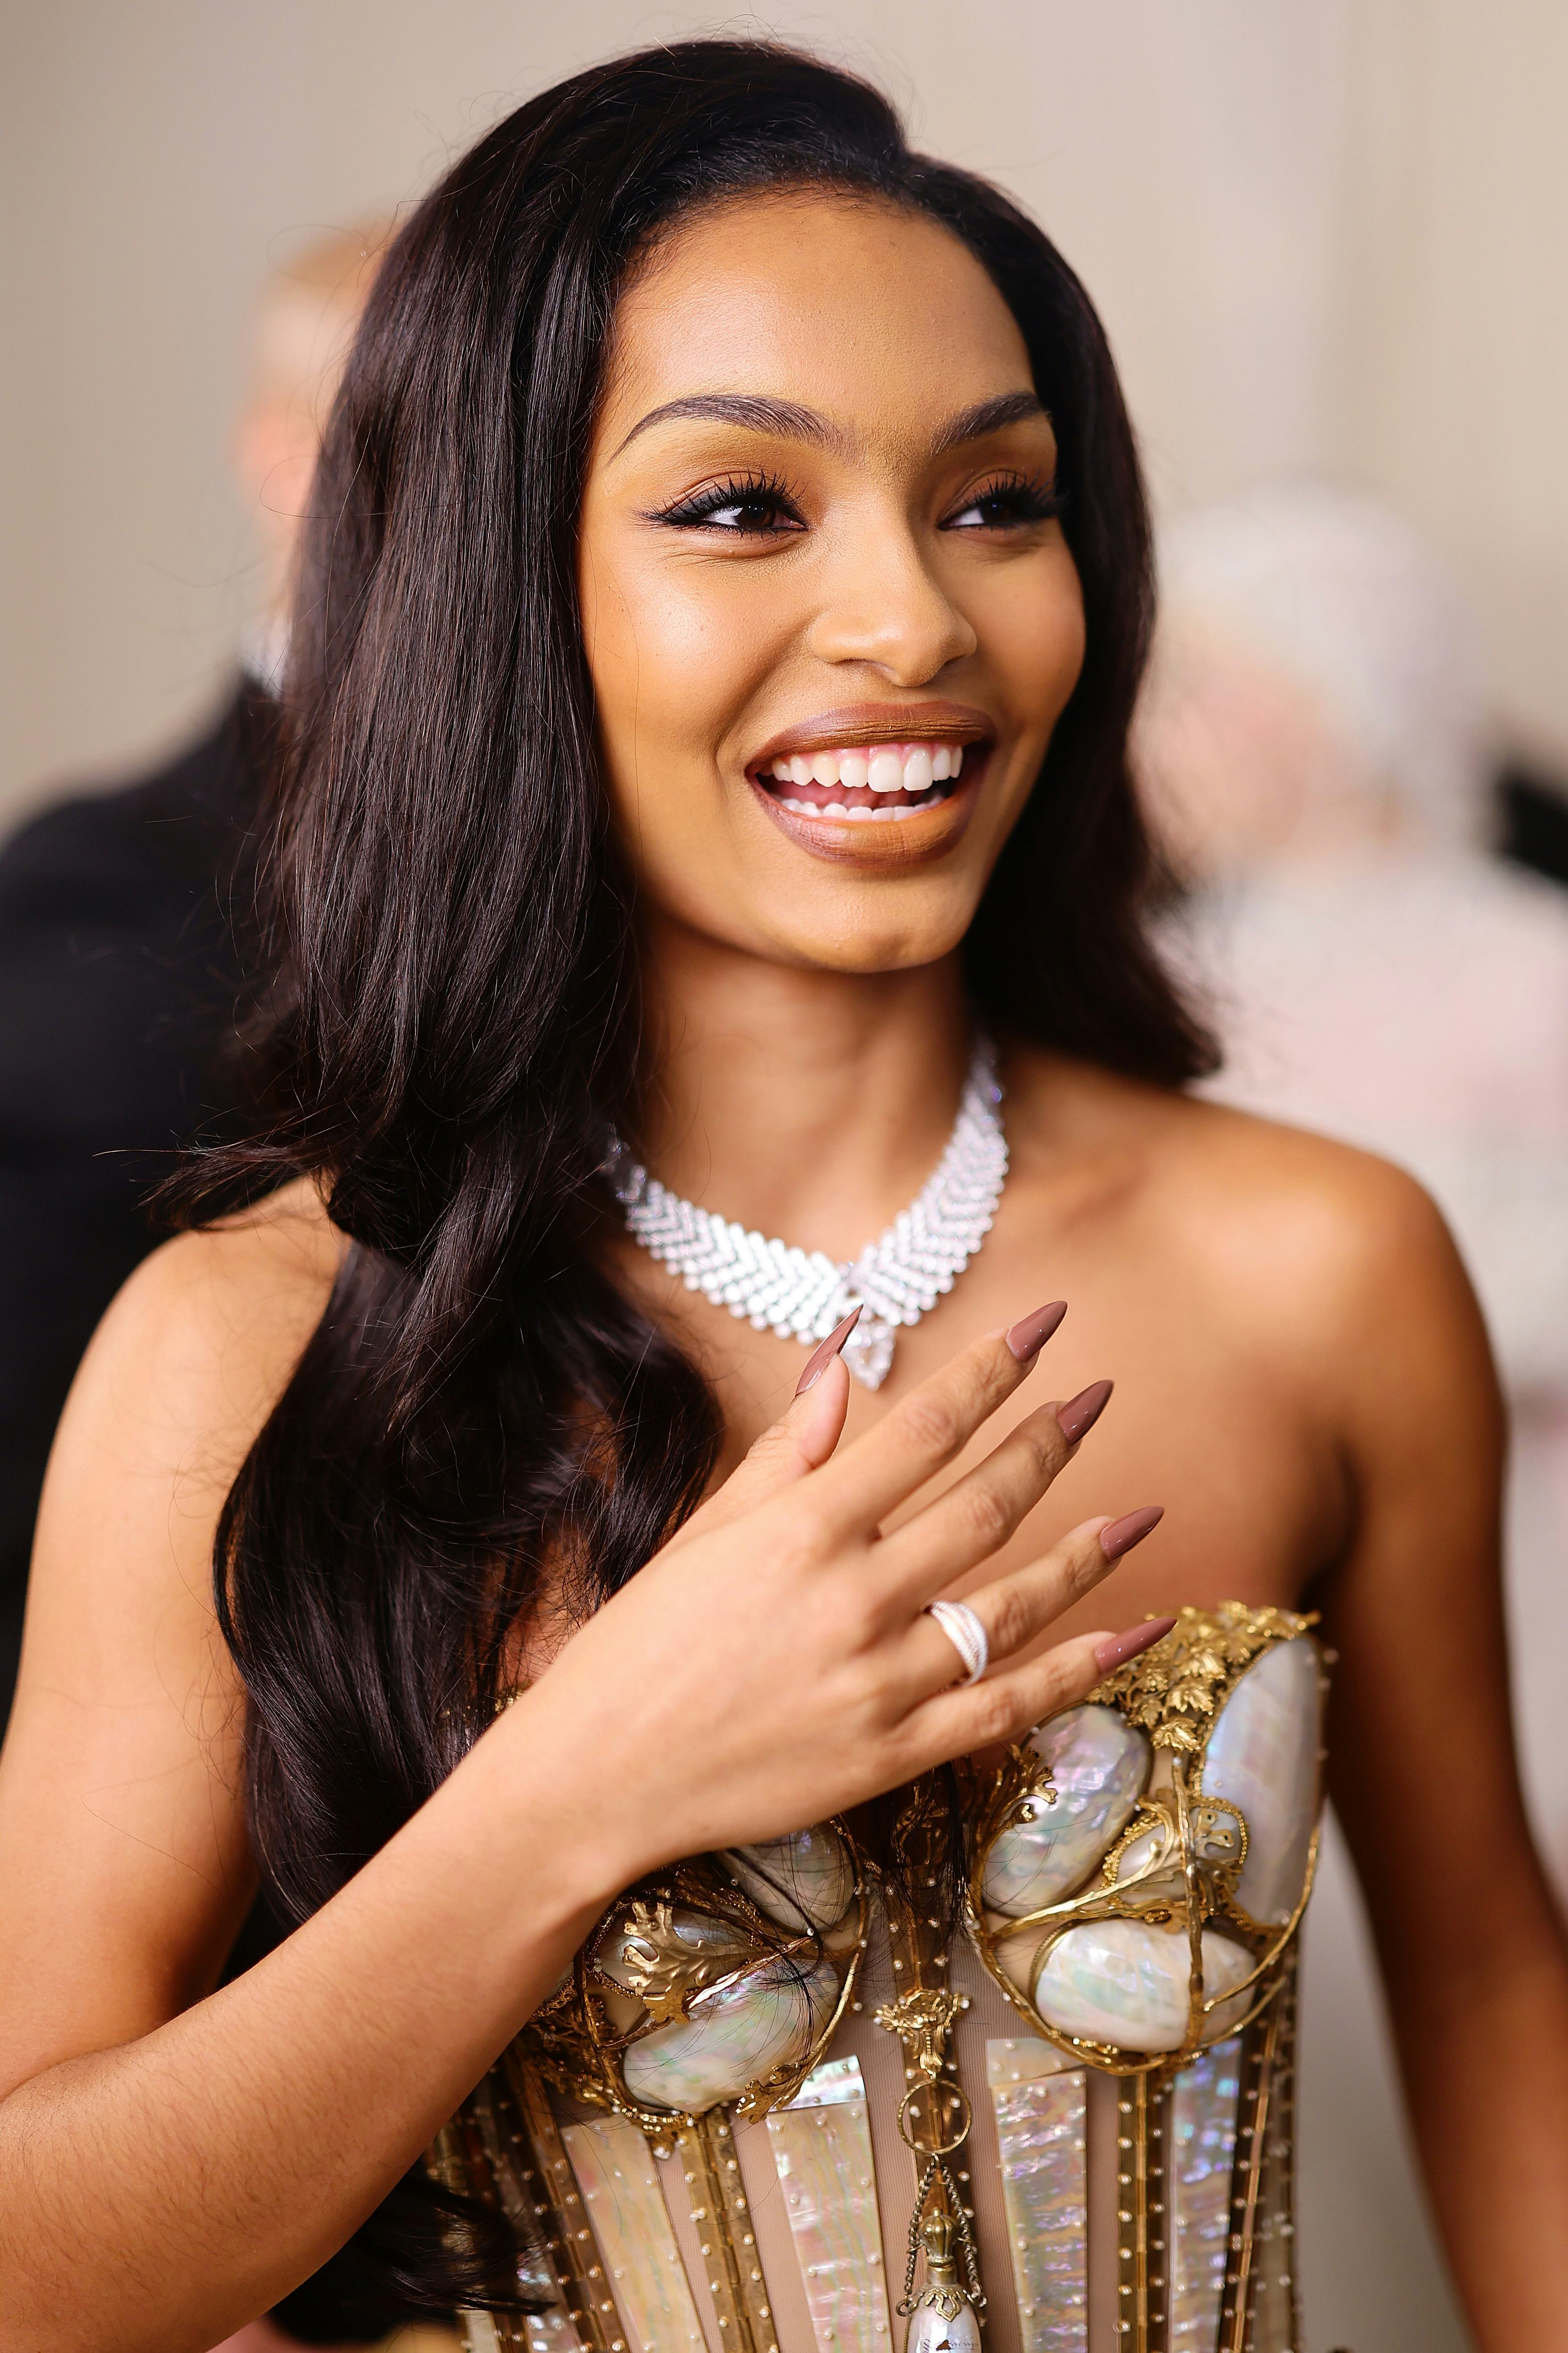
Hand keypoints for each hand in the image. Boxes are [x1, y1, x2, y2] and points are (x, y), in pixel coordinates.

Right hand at [502, 1304, 1165, 1896]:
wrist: (596, 1778)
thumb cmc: (642, 1644)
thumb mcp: (710, 1528)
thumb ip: (792, 1445)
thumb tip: (846, 1350)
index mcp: (803, 1529)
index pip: (927, 1426)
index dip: (994, 1368)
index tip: (1045, 1324)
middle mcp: (852, 1598)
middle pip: (985, 1504)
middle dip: (1050, 1440)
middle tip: (1099, 1395)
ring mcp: (880, 1682)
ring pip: (1014, 1605)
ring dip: (1087, 1553)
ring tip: (1143, 1512)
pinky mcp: (893, 1757)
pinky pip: (1009, 1709)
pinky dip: (1081, 1672)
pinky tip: (1136, 1634)